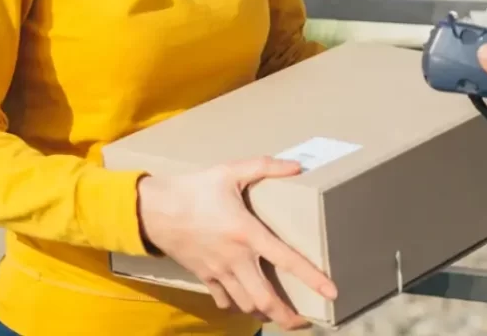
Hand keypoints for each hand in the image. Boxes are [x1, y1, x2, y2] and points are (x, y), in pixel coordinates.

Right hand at [137, 157, 336, 330]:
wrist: (155, 210)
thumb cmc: (196, 188)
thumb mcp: (232, 171)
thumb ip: (266, 166)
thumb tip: (297, 165)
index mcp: (247, 233)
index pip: (287, 260)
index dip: (312, 278)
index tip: (331, 292)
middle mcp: (236, 259)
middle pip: (265, 299)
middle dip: (287, 315)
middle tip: (305, 320)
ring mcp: (219, 271)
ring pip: (246, 305)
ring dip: (265, 312)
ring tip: (281, 313)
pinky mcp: (204, 276)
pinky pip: (224, 300)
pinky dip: (237, 305)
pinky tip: (246, 301)